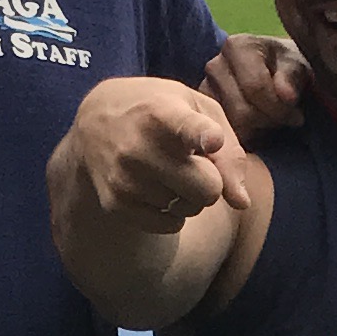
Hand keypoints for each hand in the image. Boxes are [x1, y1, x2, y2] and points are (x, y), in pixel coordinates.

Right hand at [69, 76, 249, 232]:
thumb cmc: (160, 112)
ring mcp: (125, 179)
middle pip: (208, 189)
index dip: (203, 136)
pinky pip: (172, 225)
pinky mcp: (116, 205)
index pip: (187, 129)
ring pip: (191, 209)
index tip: (211, 139)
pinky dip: (171, 211)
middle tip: (194, 163)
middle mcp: (139, 147)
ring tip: (166, 168)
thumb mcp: (198, 110)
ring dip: (188, 194)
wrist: (95, 123)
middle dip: (212, 181)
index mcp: (162, 112)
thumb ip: (229, 151)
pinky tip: (154, 186)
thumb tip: (241, 203)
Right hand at [203, 33, 307, 147]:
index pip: (255, 87)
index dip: (280, 109)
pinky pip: (226, 138)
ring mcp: (204, 91)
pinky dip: (247, 139)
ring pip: (233, 129)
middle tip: (288, 121)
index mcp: (237, 46)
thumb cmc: (291, 71)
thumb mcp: (301, 69)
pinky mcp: (204, 114)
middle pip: (242, 112)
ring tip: (275, 122)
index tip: (297, 116)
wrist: (280, 78)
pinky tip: (260, 130)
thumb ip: (294, 78)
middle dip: (270, 121)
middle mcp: (215, 65)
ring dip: (259, 132)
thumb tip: (286, 95)